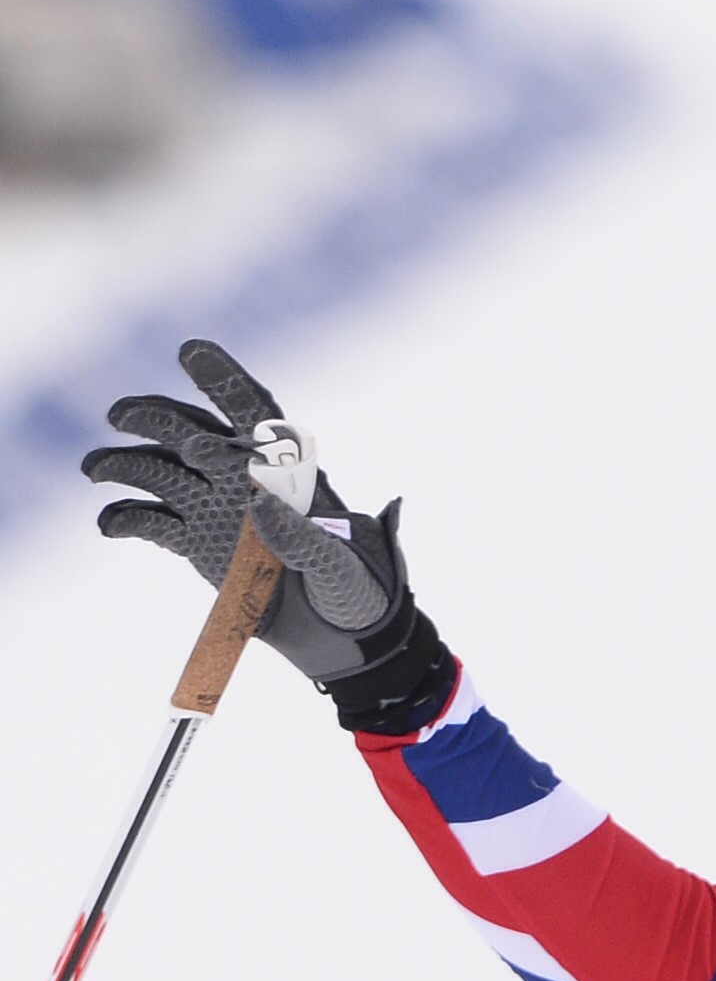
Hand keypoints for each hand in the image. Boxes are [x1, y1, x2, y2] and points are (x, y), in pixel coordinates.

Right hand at [85, 339, 448, 724]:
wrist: (339, 631)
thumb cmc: (356, 589)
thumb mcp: (342, 566)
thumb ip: (306, 538)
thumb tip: (260, 504)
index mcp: (288, 469)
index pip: (253, 411)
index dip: (222, 379)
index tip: (191, 349)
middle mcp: (243, 478)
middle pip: (191, 432)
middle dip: (155, 417)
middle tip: (120, 414)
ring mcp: (215, 509)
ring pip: (160, 470)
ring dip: (125, 464)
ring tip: (95, 469)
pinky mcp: (196, 543)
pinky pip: (152, 522)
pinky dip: (126, 518)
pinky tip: (113, 523)